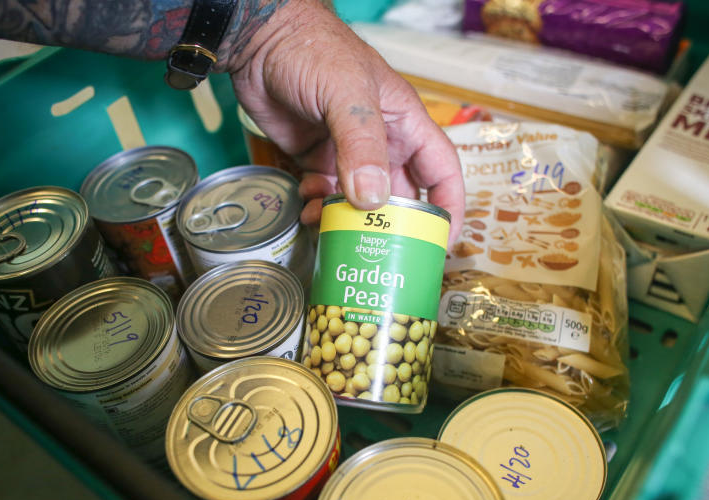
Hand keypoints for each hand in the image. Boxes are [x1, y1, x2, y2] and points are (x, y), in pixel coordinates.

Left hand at [222, 0, 464, 245]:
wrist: (259, 41)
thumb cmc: (313, 49)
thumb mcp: (345, 92)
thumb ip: (361, 144)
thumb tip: (372, 198)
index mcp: (404, 123)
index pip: (441, 170)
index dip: (448, 207)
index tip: (442, 241)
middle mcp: (381, 142)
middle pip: (400, 196)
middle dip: (389, 224)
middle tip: (376, 248)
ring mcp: (347, 153)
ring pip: (359, 201)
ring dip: (346, 218)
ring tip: (327, 221)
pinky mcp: (316, 159)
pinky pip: (326, 195)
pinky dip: (318, 207)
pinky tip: (306, 206)